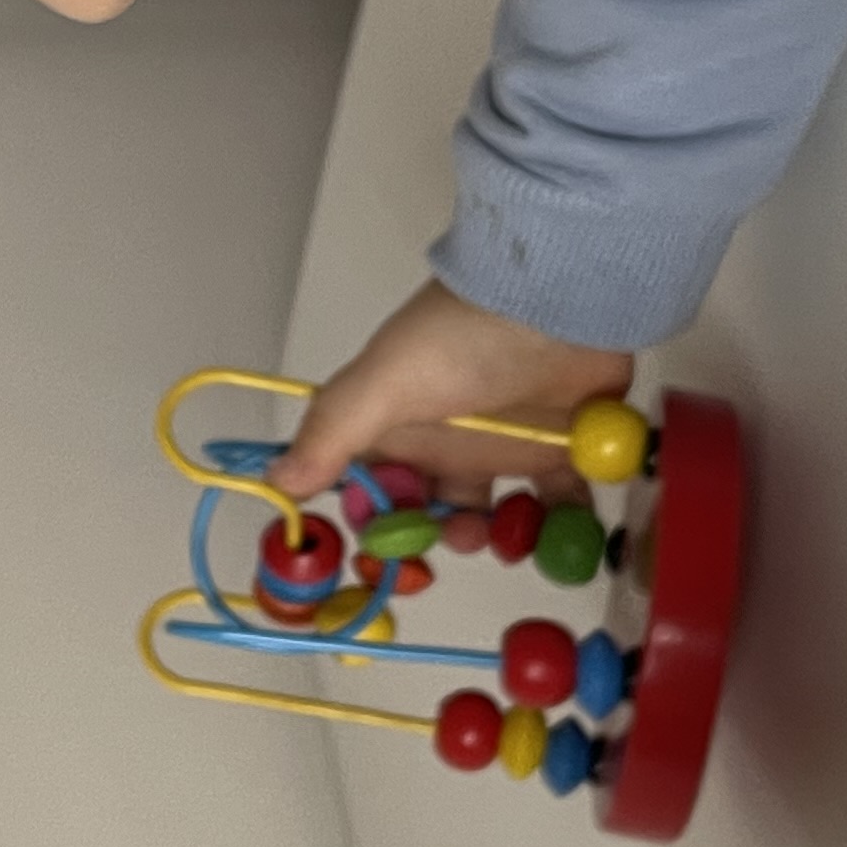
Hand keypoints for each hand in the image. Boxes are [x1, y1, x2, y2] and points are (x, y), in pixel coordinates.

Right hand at [273, 280, 633, 505]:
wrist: (555, 298)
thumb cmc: (462, 339)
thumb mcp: (385, 383)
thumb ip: (334, 433)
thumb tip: (278, 481)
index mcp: (400, 432)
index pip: (377, 495)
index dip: (381, 528)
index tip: (395, 547)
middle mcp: (450, 444)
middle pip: (439, 517)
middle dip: (449, 539)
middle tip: (467, 531)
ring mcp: (507, 447)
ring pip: (502, 518)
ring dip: (508, 539)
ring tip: (519, 533)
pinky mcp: (562, 447)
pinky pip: (564, 503)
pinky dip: (567, 523)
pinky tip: (567, 522)